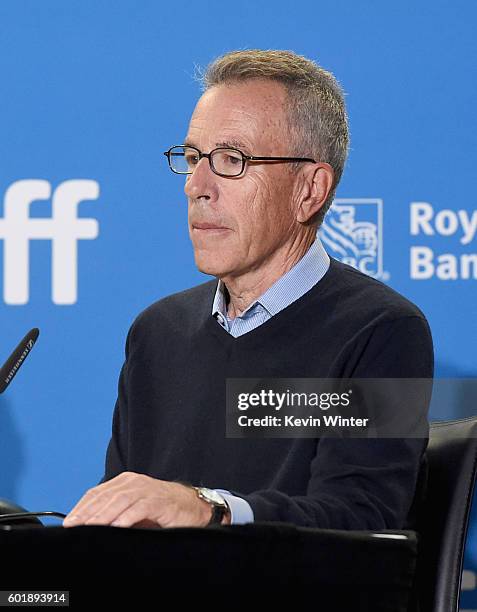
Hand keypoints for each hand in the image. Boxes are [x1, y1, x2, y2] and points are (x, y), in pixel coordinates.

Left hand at [63, 471, 219, 528]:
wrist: (192, 507)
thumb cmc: (160, 511)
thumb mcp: (132, 511)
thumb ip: (113, 514)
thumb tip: (87, 528)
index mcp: (125, 482)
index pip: (97, 493)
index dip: (81, 507)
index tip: (68, 522)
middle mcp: (135, 482)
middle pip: (105, 496)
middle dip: (87, 513)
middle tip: (74, 527)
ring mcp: (148, 490)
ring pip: (120, 501)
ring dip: (103, 516)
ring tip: (90, 528)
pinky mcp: (160, 501)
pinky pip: (140, 508)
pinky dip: (126, 518)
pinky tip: (116, 528)